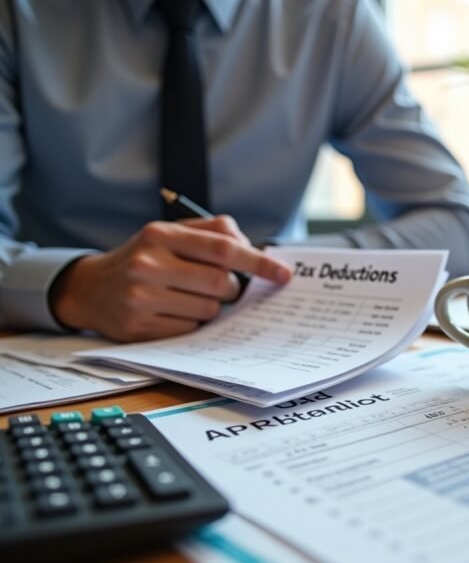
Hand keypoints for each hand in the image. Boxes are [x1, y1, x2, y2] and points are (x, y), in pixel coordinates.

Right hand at [49, 216, 291, 341]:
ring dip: (211, 307)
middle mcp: (149, 264)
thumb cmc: (143, 258)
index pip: (223, 248)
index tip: (283, 274)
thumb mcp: (170, 233)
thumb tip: (252, 248)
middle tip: (220, 286)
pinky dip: (192, 323)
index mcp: (161, 235)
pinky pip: (191, 329)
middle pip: (221, 284)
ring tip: (187, 297)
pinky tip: (173, 312)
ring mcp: (141, 297)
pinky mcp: (139, 327)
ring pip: (209, 311)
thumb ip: (212, 232)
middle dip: (231, 289)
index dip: (259, 262)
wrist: (91, 288)